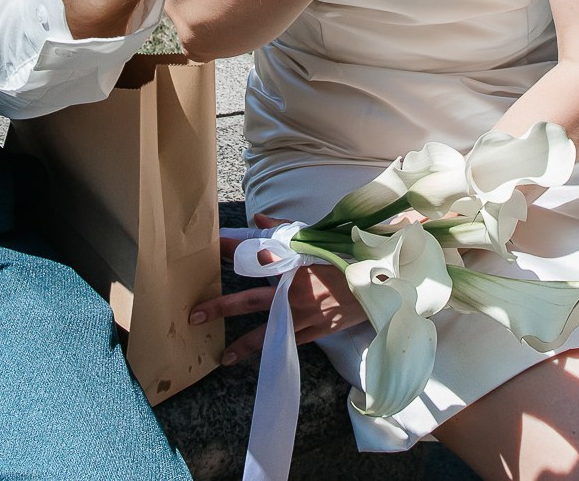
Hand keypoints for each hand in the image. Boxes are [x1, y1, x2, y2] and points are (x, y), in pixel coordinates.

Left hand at [190, 215, 368, 363]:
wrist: (382, 284)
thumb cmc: (350, 258)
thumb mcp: (319, 240)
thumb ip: (285, 231)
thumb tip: (258, 219)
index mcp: (296, 267)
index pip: (256, 256)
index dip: (233, 249)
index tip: (213, 246)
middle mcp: (296, 294)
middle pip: (250, 301)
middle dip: (221, 307)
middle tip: (195, 314)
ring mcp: (306, 316)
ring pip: (267, 333)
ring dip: (243, 344)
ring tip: (223, 356)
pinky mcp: (317, 332)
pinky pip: (290, 344)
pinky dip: (274, 351)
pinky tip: (259, 359)